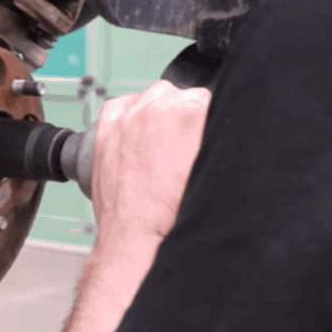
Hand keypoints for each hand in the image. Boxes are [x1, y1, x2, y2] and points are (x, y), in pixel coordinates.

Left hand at [91, 81, 211, 241]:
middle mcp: (159, 107)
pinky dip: (129, 113)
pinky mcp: (107, 129)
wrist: (138, 236)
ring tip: (163, 142)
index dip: (211, 119)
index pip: (210, 99)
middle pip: (182, 95)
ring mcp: (129, 116)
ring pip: (153, 95)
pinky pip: (120, 105)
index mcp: (192, 112)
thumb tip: (224, 129)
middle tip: (186, 146)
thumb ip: (218, 141)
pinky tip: (137, 130)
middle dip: (186, 115)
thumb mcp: (212, 169)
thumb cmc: (175, 212)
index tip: (208, 134)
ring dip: (160, 111)